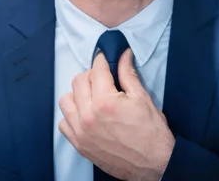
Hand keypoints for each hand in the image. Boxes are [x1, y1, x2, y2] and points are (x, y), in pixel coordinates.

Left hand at [59, 49, 174, 180]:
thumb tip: (122, 54)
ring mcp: (81, 132)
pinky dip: (72, 115)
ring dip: (78, 94)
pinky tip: (87, 114)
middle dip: (92, 75)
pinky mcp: (79, 145)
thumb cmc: (152, 133)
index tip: (106, 58)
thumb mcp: (143, 98)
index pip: (96, 69)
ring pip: (66, 100)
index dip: (103, 60)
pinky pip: (64, 123)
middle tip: (105, 79)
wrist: (155, 164)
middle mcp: (88, 116)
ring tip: (94, 97)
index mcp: (105, 102)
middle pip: (78, 81)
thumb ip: (128, 74)